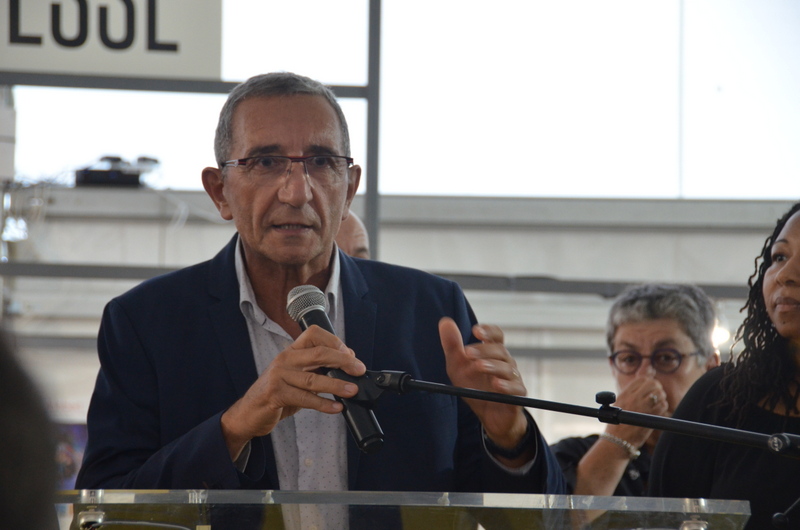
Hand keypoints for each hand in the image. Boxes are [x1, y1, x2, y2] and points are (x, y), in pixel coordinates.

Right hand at [220, 325, 365, 459]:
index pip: (314, 334)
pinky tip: (336, 407)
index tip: (350, 355)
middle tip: (359, 371)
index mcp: (292, 351)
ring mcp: (279, 376)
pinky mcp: (275, 394)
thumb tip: (348, 360)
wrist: (249, 412)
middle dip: (343, 361)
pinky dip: (323, 404)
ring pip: (314, 379)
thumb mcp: (297, 376)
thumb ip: (317, 367)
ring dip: (337, 385)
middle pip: (319, 353)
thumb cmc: (277, 393)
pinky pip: (305, 398)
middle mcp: (285, 359)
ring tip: (352, 390)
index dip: (335, 342)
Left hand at [439, 317, 528, 450]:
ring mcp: (513, 378)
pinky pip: (515, 388)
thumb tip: (445, 321)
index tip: (475, 330)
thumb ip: (453, 345)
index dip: (488, 331)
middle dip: (483, 350)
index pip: (496, 335)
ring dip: (492, 366)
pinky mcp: (517, 396)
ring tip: (478, 366)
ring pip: (507, 368)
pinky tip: (496, 384)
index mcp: (493, 352)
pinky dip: (506, 386)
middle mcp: (506, 362)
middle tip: (467, 353)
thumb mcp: (458, 366)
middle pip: (499, 350)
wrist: (488, 416)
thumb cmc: (474, 387)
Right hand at [605, 375, 667, 447]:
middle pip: (653, 384)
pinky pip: (663, 406)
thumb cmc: (618, 423)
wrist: (617, 439)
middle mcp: (633, 398)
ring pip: (660, 394)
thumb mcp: (620, 403)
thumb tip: (642, 384)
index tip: (650, 388)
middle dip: (657, 388)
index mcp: (625, 393)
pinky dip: (663, 407)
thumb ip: (630, 393)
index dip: (649, 382)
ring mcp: (642, 407)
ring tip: (657, 404)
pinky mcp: (650, 416)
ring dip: (661, 398)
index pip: (642, 379)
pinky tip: (658, 411)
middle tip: (657, 394)